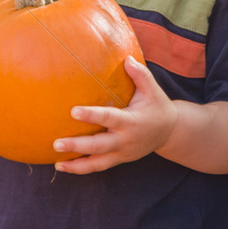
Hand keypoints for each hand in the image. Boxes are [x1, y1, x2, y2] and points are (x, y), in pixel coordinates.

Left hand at [53, 56, 177, 174]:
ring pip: (98, 163)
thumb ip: (140, 74)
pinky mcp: (119, 159)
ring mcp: (122, 153)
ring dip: (76, 165)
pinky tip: (62, 166)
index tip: (73, 111)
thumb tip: (126, 59)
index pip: (109, 118)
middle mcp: (126, 140)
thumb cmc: (157, 106)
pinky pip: (99, 167)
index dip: (92, 116)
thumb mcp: (153, 90)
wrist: (171, 133)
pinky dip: (81, 169)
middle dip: (77, 146)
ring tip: (56, 163)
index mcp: (132, 122)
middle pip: (99, 146)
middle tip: (57, 143)